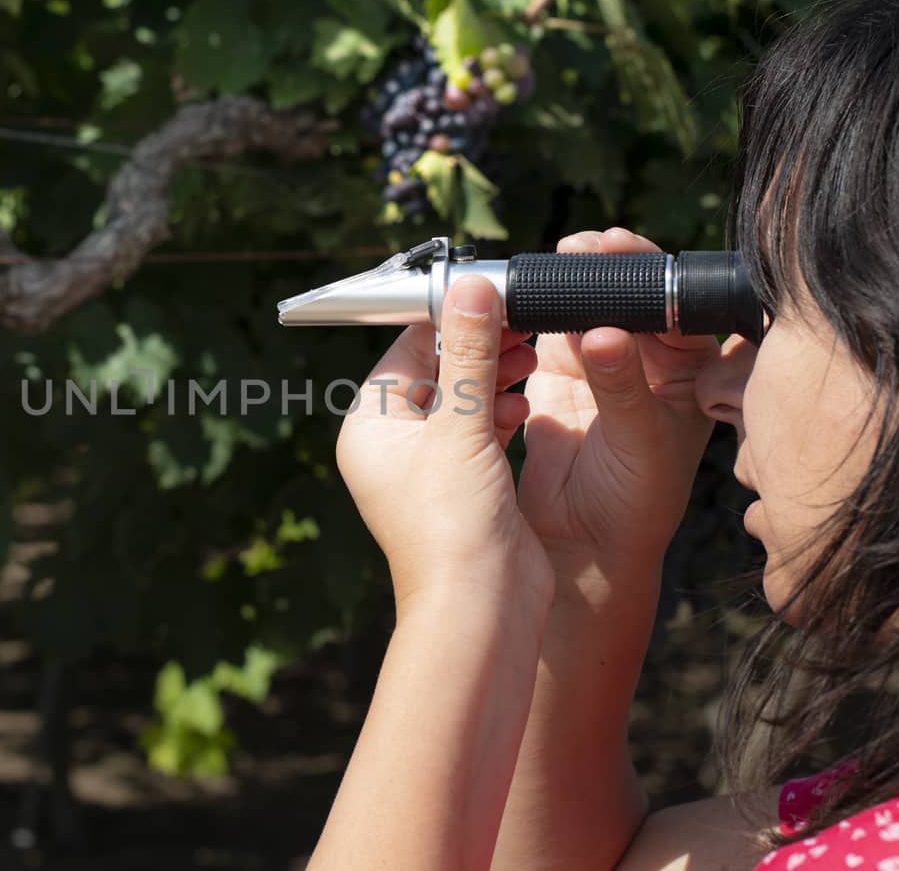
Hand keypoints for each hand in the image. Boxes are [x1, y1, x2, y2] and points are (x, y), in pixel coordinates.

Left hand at [335, 274, 554, 619]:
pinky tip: (526, 406)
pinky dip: (501, 413)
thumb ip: (470, 353)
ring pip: (461, 400)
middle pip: (435, 371)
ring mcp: (425, 468)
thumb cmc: (453, 526)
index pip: (405, 348)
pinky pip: (478, 431)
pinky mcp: (460, 486)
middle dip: (479, 347)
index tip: (491, 292)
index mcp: (369, 427)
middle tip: (521, 323)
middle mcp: (390, 446)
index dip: (450, 318)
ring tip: (529, 360)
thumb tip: (469, 288)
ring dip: (494, 377)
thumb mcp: (462, 427)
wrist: (479, 611)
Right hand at [516, 228, 718, 598]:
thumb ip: (623, 387)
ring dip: (562, 283)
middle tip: (577, 247)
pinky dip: (528, 313)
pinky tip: (518, 304)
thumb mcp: (640, 443)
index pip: (674, 301)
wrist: (584, 545)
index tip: (619, 247)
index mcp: (688, 366)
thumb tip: (605, 331)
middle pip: (626, 291)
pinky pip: (540, 329)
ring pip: (582, 302)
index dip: (649, 269)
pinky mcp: (553, 371)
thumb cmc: (636, 503)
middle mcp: (646, 355)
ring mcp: (597, 360)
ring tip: (545, 268)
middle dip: (602, 264)